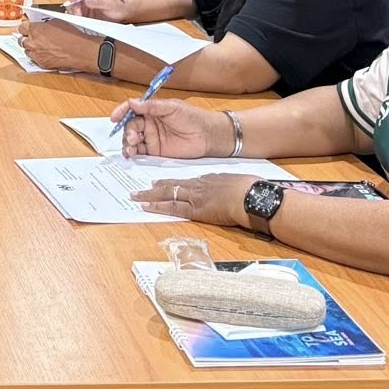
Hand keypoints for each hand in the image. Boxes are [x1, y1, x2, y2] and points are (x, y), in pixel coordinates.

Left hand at [16, 17, 98, 72]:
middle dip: (26, 38)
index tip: (27, 27)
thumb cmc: (70, 35)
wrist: (78, 51)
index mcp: (34, 29)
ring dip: (31, 48)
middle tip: (33, 37)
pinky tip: (46, 53)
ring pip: (27, 50)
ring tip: (40, 46)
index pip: (21, 27)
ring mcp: (35, 54)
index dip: (25, 27)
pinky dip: (38, 56)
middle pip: (21, 40)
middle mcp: (32, 42)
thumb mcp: (56, 22)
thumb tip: (41, 25)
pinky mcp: (41, 63)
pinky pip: (34, 59)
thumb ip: (44, 24)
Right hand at [63, 0, 131, 21]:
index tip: (73, 0)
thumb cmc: (120, 5)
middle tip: (78, 13)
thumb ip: (98, 1)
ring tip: (81, 18)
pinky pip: (79, 13)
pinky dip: (79, 17)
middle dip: (76, 6)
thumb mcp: (110, 3)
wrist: (124, 12)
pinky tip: (82, 20)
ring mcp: (88, 2)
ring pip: (77, 6)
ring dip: (76, 12)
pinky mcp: (87, 10)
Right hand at [109, 96, 224, 158]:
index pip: (132, 109)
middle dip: (127, 131)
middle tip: (131, 138)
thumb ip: (152, 106)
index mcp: (152, 110)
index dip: (122, 112)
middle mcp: (149, 123)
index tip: (114, 117)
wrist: (208, 136)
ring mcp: (151, 138)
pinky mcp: (155, 151)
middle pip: (130, 126)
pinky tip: (132, 155)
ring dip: (127, 144)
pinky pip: (140, 152)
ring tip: (130, 148)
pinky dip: (133, 153)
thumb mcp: (173, 108)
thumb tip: (133, 102)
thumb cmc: (194, 118)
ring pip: (132, 140)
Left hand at [130, 173, 250, 227]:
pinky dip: (156, 206)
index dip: (174, 182)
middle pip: (173, 184)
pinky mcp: (195, 210)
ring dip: (149, 195)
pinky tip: (145, 206)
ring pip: (167, 194)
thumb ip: (229, 187)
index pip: (187, 181)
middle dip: (156, 187)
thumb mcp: (239, 184)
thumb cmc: (251, 190)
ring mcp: (195, 196)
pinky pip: (171, 207)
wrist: (252, 196)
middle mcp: (199, 185)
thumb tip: (231, 190)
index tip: (163, 182)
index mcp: (210, 179)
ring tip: (136, 196)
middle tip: (142, 187)